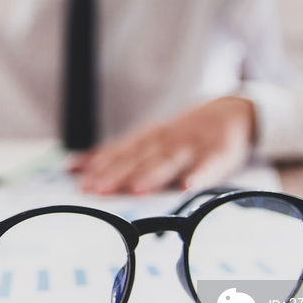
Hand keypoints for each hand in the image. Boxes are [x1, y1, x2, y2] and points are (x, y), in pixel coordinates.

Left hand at [70, 96, 255, 193]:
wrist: (230, 112)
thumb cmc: (180, 135)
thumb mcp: (148, 139)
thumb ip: (115, 155)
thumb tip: (73, 168)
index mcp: (147, 139)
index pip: (118, 152)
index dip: (99, 166)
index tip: (79, 181)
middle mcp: (165, 141)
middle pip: (138, 159)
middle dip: (116, 174)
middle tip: (96, 190)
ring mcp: (191, 147)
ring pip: (168, 162)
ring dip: (152, 175)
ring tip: (135, 190)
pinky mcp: (217, 154)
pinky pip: (209, 167)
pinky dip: (199, 176)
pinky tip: (188, 187)